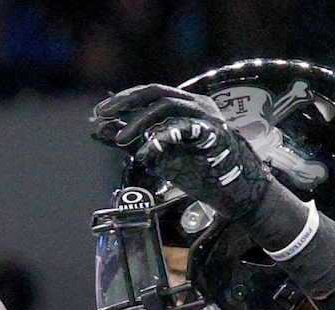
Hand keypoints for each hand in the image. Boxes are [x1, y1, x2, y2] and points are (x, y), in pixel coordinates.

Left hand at [88, 86, 270, 226]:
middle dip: (126, 102)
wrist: (236, 193)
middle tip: (102, 116)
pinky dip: (160, 141)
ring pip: (168, 106)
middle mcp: (196, 105)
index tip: (99, 113)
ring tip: (120, 140)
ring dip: (139, 122)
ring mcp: (207, 118)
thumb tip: (98, 130)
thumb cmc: (201, 173)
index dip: (123, 100)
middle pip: (156, 91)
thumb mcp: (159, 155)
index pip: (150, 92)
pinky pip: (184, 130)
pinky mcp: (214, 135)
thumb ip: (131, 142)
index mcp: (185, 106)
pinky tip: (142, 155)